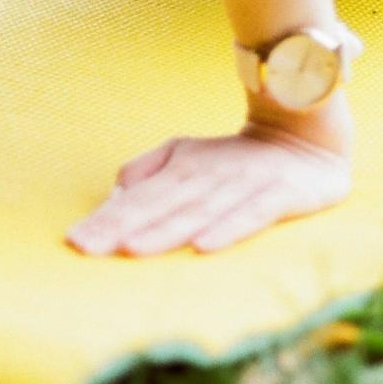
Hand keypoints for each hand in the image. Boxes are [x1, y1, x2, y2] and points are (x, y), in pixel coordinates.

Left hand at [65, 118, 352, 256]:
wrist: (308, 134)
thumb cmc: (236, 158)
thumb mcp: (187, 156)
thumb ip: (149, 174)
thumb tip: (113, 196)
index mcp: (183, 169)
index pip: (139, 199)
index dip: (107, 219)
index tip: (75, 242)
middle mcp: (211, 176)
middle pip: (162, 206)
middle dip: (123, 227)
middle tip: (88, 248)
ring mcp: (247, 184)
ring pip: (200, 212)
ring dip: (167, 231)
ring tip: (134, 249)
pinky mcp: (283, 194)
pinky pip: (253, 214)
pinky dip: (229, 229)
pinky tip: (204, 246)